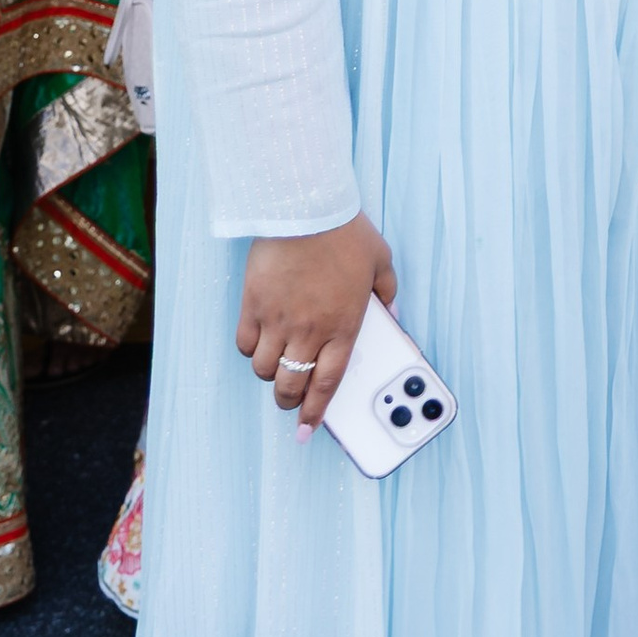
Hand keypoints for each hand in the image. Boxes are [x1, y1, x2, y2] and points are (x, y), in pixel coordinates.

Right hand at [237, 213, 396, 432]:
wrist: (304, 207)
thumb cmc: (344, 232)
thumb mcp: (380, 260)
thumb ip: (387, 290)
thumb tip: (392, 311)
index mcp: (343, 325)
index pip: (328, 383)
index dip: (315, 412)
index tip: (307, 429)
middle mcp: (309, 330)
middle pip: (291, 385)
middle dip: (290, 401)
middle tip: (291, 401)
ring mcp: (278, 319)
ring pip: (265, 369)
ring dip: (271, 375)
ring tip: (277, 367)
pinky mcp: (253, 304)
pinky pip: (245, 343)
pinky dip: (251, 349)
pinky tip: (260, 342)